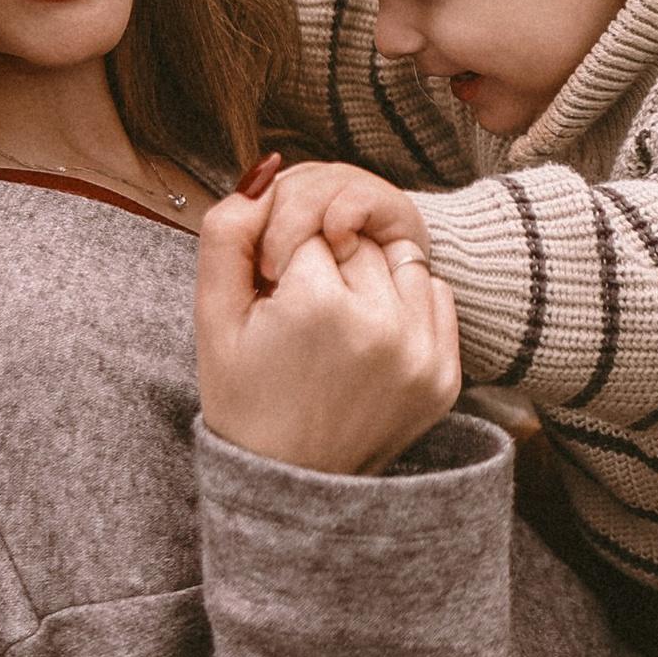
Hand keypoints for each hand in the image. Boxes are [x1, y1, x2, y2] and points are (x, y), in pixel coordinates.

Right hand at [197, 179, 460, 476]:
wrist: (291, 487)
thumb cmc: (244, 397)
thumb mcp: (212, 315)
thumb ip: (228, 229)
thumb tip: (270, 169)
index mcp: (315, 307)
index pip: (307, 229)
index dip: (284, 262)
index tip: (275, 304)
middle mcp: (379, 327)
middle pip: (356, 241)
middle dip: (328, 265)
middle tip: (304, 322)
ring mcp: (420, 354)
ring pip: (398, 260)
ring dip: (370, 279)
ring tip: (337, 330)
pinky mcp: (446, 376)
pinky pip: (433, 294)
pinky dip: (403, 306)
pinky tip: (368, 342)